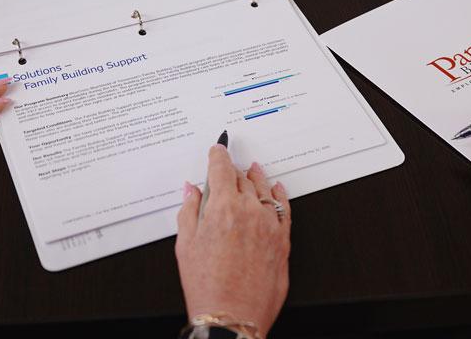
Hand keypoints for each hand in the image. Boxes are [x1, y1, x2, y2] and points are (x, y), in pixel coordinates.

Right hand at [175, 146, 290, 337]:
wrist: (232, 319)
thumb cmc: (208, 287)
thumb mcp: (186, 246)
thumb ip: (189, 211)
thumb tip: (191, 191)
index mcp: (223, 208)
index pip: (221, 168)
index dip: (217, 156)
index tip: (216, 151)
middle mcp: (248, 211)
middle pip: (242, 177)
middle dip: (233, 170)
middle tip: (227, 169)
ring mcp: (268, 225)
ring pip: (264, 189)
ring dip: (256, 177)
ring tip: (253, 170)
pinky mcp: (282, 241)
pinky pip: (284, 208)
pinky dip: (280, 195)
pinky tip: (277, 189)